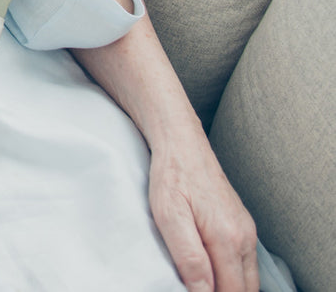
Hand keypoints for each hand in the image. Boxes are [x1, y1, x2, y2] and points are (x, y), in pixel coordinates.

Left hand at [148, 140, 257, 291]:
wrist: (181, 142)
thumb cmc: (172, 175)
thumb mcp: (169, 215)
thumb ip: (189, 257)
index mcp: (228, 238)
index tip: (192, 291)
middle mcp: (244, 237)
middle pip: (245, 289)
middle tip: (195, 288)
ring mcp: (247, 230)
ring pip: (248, 278)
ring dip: (230, 286)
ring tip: (202, 282)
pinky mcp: (242, 224)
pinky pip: (245, 262)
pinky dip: (233, 274)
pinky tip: (212, 270)